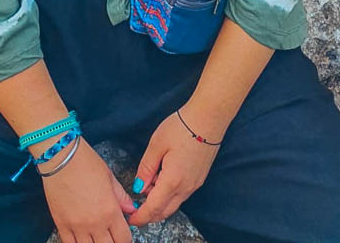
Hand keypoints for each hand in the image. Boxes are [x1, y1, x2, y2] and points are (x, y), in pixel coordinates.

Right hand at [41, 136, 135, 242]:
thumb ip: (121, 197)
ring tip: (96, 237)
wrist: (61, 156)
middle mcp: (95, 223)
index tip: (123, 235)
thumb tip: (131, 208)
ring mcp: (77, 226)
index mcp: (110, 210)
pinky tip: (81, 238)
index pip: (124, 239)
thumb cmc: (84, 162)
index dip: (125, 239)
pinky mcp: (62, 224)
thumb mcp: (109, 177)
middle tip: (110, 236)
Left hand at [128, 112, 219, 227]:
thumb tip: (139, 187)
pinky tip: (161, 181)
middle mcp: (186, 188)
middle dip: (149, 215)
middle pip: (165, 211)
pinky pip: (181, 196)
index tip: (131, 220)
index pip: (154, 208)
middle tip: (135, 210)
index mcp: (173, 181)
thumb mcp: (157, 144)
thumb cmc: (181, 128)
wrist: (208, 119)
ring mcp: (194, 185)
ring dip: (159, 204)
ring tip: (146, 188)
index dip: (141, 217)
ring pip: (174, 204)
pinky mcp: (199, 179)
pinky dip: (168, 196)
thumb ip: (146, 168)